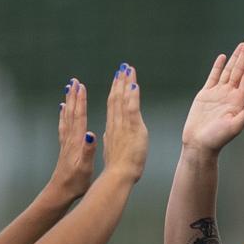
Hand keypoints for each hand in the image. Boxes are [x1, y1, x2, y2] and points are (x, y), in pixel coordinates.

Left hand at [48, 77, 94, 200]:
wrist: (60, 192)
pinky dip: (64, 114)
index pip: (79, 117)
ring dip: (69, 101)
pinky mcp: (64, 147)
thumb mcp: (85, 168)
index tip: (81, 86)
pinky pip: (63, 125)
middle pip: (71, 112)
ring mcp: (66, 142)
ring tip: (69, 88)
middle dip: (73, 96)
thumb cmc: (75, 182)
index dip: (81, 101)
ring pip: (67, 116)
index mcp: (77, 142)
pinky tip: (63, 109)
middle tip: (74, 81)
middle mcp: (70, 139)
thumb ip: (88, 151)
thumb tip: (90, 135)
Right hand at [100, 62, 147, 180]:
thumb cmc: (117, 169)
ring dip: (126, 83)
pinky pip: (132, 108)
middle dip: (119, 81)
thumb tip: (109, 133)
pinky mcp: (132, 128)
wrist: (118, 175)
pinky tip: (134, 84)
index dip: (114, 91)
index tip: (117, 78)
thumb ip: (111, 139)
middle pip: (116, 98)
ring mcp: (123, 125)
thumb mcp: (111, 151)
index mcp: (112, 129)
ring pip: (123, 99)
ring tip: (127, 69)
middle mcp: (116, 124)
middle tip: (122, 67)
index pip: (113, 106)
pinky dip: (133, 95)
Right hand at [181, 37, 243, 154]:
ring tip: (241, 44)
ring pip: (228, 71)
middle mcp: (230, 95)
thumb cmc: (217, 139)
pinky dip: (218, 66)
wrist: (199, 145)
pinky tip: (223, 56)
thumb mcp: (235, 127)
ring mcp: (218, 94)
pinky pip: (213, 77)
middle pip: (240, 70)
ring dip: (235, 57)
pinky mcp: (205, 95)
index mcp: (239, 101)